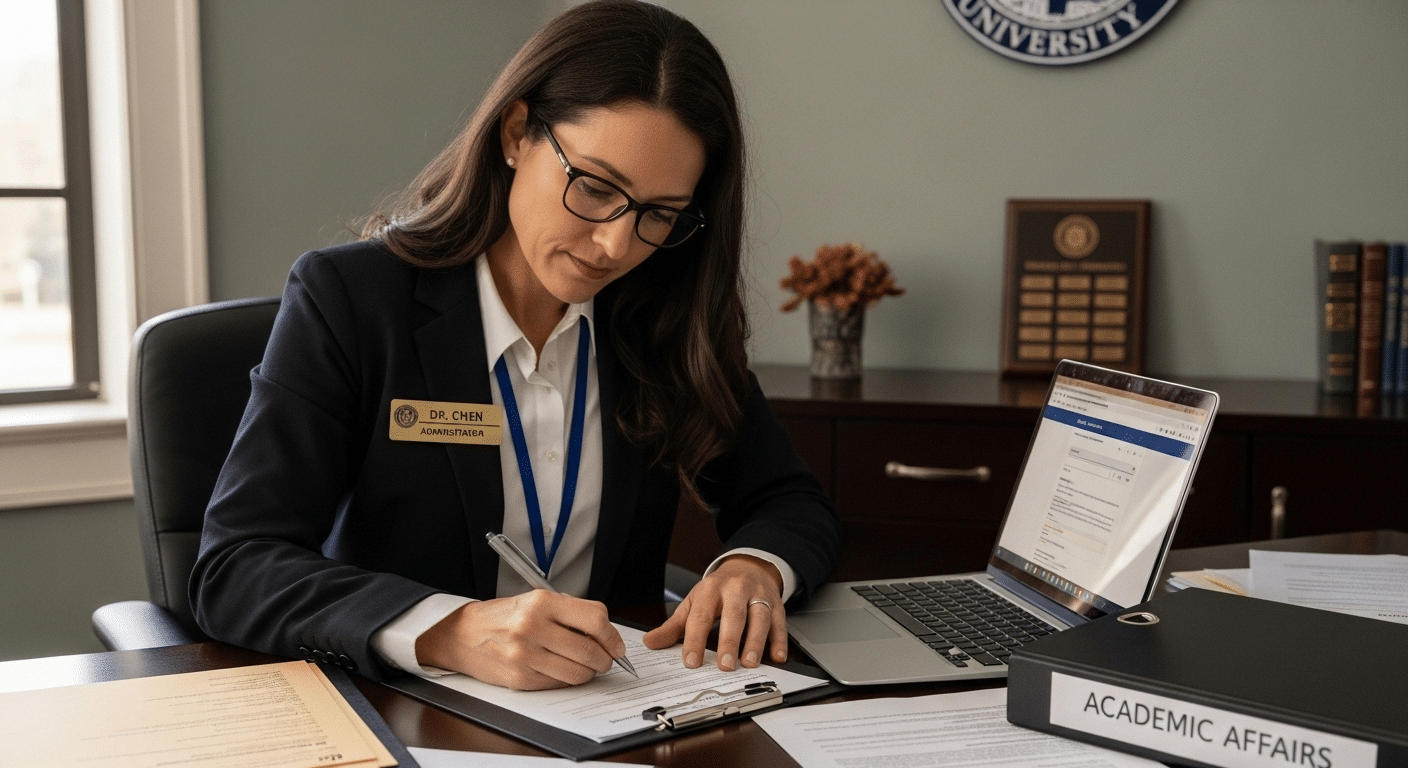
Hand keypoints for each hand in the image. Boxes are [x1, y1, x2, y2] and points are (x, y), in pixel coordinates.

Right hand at [415, 590, 624, 689]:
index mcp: (542, 603)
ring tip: (586, 666)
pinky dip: (567, 680)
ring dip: (589, 673)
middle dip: (605, 659)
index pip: (594, 620)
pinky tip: (563, 670)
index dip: (612, 636)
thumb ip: (571, 613)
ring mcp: (525, 655)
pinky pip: (558, 684)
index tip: (617, 644)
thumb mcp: (537, 601)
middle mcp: (533, 627)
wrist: (463, 634)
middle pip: (589, 650)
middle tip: (606, 659)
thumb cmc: (504, 617)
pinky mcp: (520, 678)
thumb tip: (607, 634)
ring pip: (577, 673)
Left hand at [642, 554, 785, 670]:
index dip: (695, 639)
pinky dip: (779, 640)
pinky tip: (776, 656)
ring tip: (748, 663)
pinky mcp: (776, 603)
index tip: (691, 662)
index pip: (701, 615)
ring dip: (755, 641)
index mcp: (710, 589)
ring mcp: (758, 595)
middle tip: (724, 665)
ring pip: (759, 617)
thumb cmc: (719, 590)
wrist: (748, 567)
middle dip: (729, 640)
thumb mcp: (694, 602)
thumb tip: (650, 642)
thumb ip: (674, 626)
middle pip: (733, 615)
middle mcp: (736, 589)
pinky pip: (780, 622)